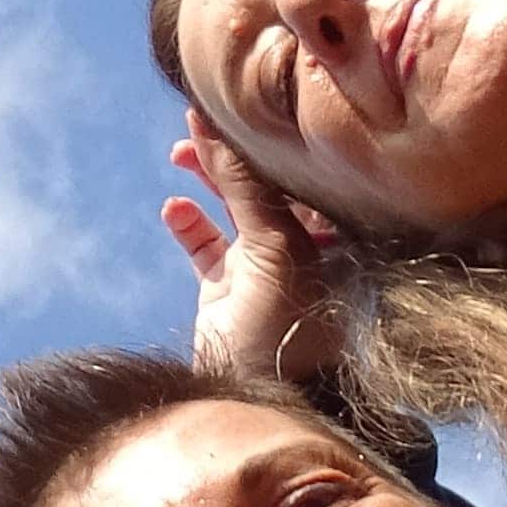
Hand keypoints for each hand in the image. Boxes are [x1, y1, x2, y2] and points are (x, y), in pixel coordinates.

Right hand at [165, 125, 348, 390]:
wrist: (260, 398)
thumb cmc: (288, 326)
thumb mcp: (275, 247)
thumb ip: (247, 187)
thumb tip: (219, 129)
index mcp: (334, 238)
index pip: (302, 173)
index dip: (267, 140)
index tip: (233, 108)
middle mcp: (303, 250)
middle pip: (264, 185)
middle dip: (231, 154)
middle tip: (195, 124)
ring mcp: (262, 271)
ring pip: (231, 209)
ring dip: (205, 180)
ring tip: (178, 155)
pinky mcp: (226, 294)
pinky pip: (205, 247)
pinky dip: (189, 226)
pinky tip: (172, 210)